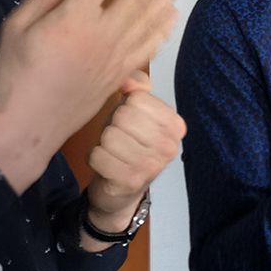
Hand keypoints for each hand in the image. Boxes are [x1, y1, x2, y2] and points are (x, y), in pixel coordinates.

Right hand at [0, 0, 194, 193]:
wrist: (29, 125)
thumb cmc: (16, 75)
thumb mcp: (17, 28)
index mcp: (73, 18)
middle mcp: (102, 33)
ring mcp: (115, 56)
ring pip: (151, 18)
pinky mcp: (120, 75)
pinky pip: (148, 47)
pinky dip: (163, 28)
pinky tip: (172, 14)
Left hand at [83, 71, 185, 250]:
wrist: (121, 189)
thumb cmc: (128, 143)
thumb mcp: (135, 109)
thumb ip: (136, 84)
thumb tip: (127, 80)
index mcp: (175, 125)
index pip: (137, 98)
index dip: (125, 107)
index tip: (131, 122)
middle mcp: (169, 146)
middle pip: (122, 116)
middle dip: (113, 126)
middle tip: (120, 139)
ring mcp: (152, 166)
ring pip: (109, 136)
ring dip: (104, 143)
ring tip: (113, 152)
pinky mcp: (130, 181)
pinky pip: (97, 155)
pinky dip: (95, 158)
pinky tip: (106, 165)